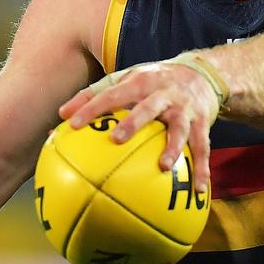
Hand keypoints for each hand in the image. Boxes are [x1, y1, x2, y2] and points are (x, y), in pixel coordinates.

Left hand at [59, 61, 218, 190]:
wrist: (201, 72)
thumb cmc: (152, 81)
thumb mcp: (125, 79)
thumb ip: (94, 95)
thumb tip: (60, 115)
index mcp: (140, 81)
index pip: (111, 93)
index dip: (92, 107)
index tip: (72, 124)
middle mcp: (163, 93)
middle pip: (148, 107)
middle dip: (134, 122)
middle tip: (117, 140)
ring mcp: (184, 109)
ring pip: (179, 128)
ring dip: (173, 147)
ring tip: (163, 166)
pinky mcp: (202, 122)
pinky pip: (202, 148)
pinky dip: (202, 169)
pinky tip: (199, 190)